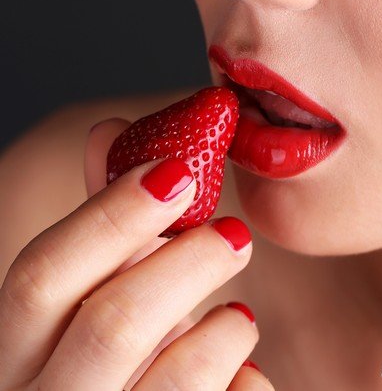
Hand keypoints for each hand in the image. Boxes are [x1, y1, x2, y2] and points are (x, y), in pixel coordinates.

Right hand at [0, 118, 273, 389]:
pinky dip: (245, 383)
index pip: (40, 274)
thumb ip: (102, 225)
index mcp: (14, 354)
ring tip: (239, 315)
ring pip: (177, 380)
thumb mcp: (93, 298)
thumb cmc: (112, 362)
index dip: (110, 215)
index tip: (177, 170)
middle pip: (111, 324)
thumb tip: (111, 130)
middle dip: (185, 264)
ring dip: (224, 331)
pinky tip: (238, 374)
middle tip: (235, 234)